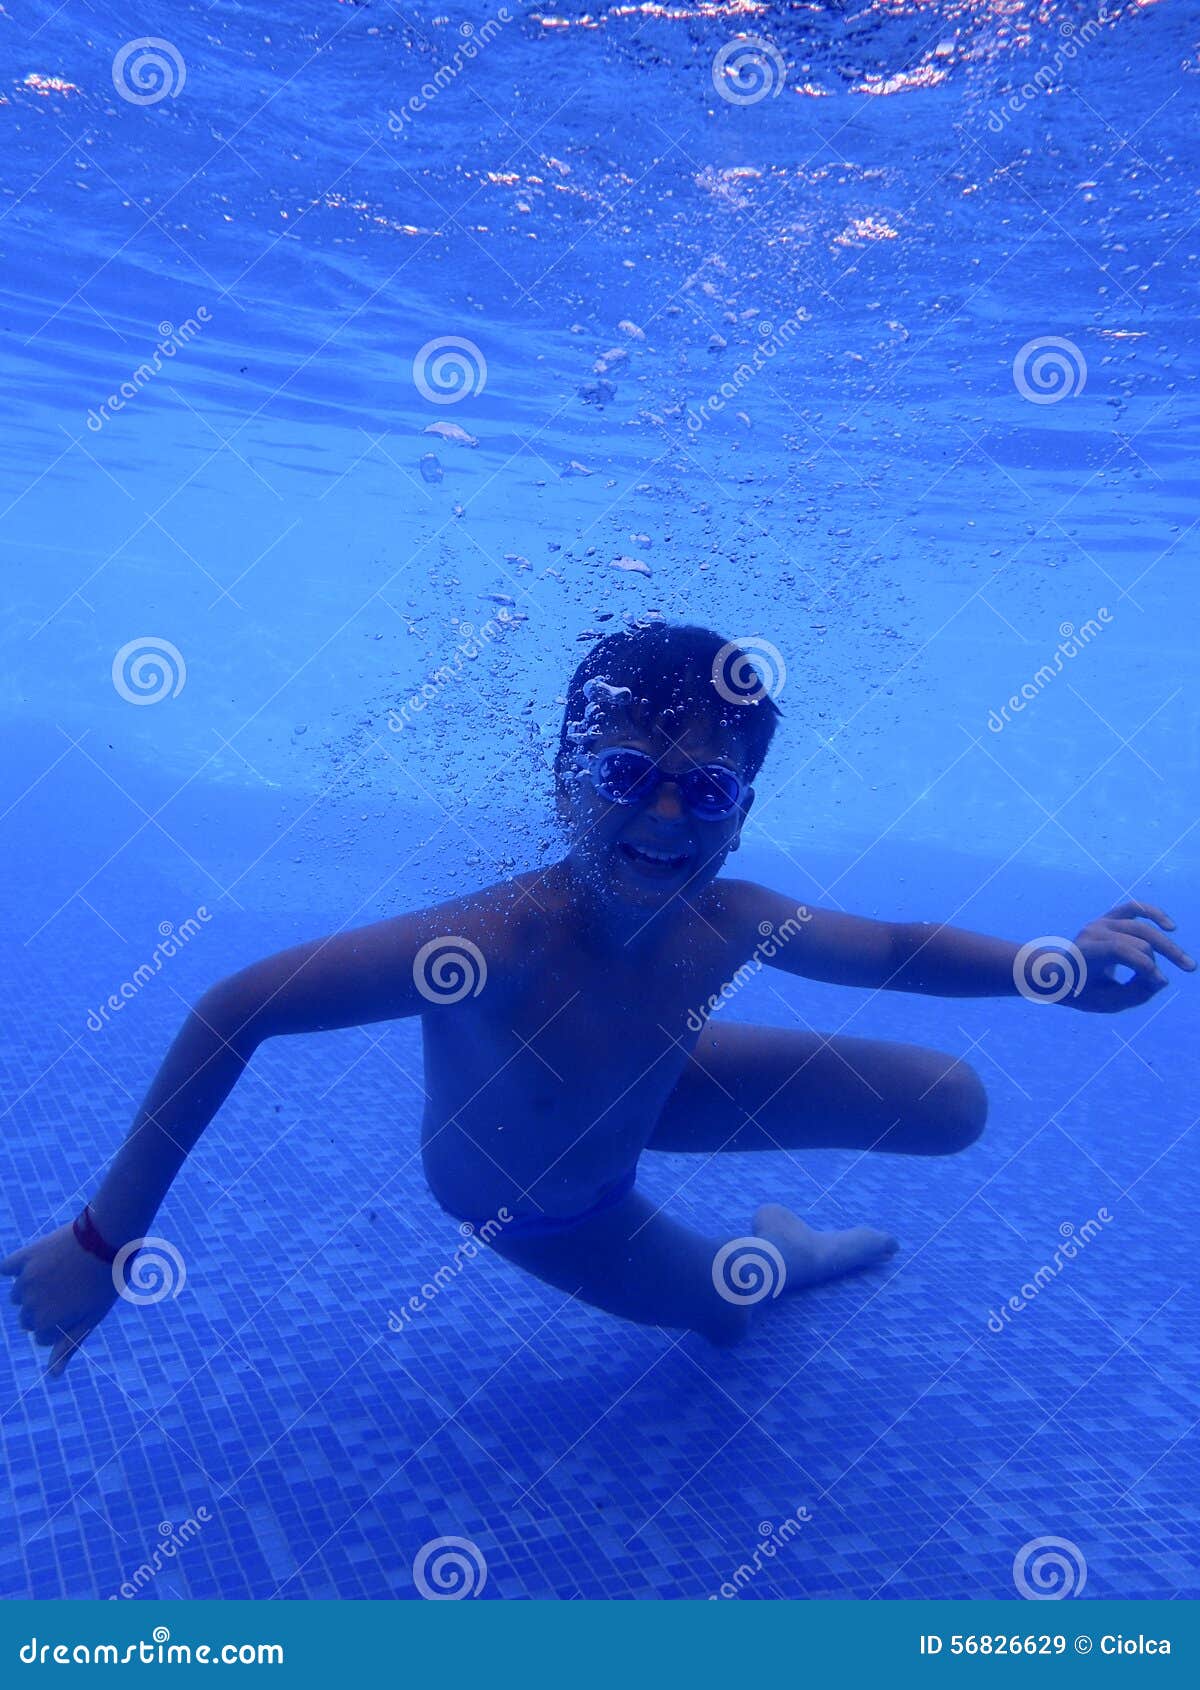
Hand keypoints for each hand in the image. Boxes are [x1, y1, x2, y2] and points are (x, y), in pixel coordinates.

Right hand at [2, 1222, 120, 1376]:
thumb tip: (53, 1375)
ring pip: (19, 1295)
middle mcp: (28, 1305)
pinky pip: (7, 1268)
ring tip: (63, 1275)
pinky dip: (15, 1268)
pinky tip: (35, 1263)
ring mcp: (24, 1280)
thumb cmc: (106, 1281)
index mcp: (45, 1324)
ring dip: (34, 1290)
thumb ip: (68, 1345)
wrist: (109, 1236)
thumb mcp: (92, 1317)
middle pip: (28, 1319)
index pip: (42, 1338)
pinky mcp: (24, 1257)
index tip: (81, 1310)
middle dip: (46, 1311)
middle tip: (72, 1293)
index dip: (63, 1326)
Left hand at [1067, 901, 1194, 1013]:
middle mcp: (1093, 931)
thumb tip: (1161, 979)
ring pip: (1141, 927)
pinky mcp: (1109, 918)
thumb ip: (1134, 993)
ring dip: (1166, 943)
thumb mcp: (1106, 1002)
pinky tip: (1171, 927)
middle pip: (1137, 939)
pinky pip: (1134, 909)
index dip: (1144, 965)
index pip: (1120, 949)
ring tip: (1185, 962)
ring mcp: (1100, 922)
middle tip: (1188, 969)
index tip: (1159, 983)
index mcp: (1086, 952)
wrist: (1059, 974)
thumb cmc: (1083, 991)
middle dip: (1162, 956)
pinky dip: (1153, 913)